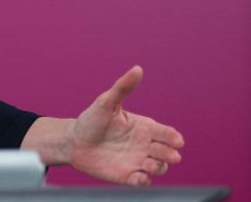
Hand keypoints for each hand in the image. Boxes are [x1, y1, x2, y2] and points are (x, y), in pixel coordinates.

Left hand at [70, 66, 184, 184]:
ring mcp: (137, 161)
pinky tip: (140, 177)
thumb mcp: (106, 102)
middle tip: (171, 155)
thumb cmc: (91, 120)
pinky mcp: (127, 175)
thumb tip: (137, 69)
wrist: (73, 141)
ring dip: (158, 168)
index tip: (177, 140)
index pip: (165, 133)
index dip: (173, 137)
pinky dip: (144, 181)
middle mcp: (144, 145)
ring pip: (158, 167)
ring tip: (150, 164)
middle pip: (166, 152)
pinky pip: (141, 181)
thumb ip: (123, 87)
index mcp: (143, 128)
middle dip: (170, 154)